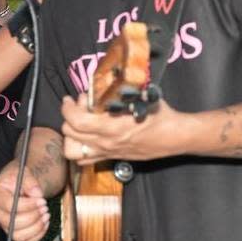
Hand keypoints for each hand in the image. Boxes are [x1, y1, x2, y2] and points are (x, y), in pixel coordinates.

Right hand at [0, 164, 50, 240]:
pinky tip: (44, 222)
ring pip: (18, 236)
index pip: (8, 205)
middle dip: (32, 216)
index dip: (27, 205)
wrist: (21, 185)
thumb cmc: (19, 179)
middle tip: (44, 207)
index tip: (40, 200)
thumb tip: (36, 193)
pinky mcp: (13, 232)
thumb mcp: (24, 172)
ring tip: (45, 214)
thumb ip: (30, 181)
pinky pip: (25, 240)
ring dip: (35, 227)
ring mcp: (4, 224)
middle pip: (12, 222)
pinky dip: (38, 234)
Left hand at [61, 94, 177, 163]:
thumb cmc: (159, 115)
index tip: (69, 99)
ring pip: (72, 151)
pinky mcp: (111, 158)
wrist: (173, 137)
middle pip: (70, 133)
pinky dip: (80, 150)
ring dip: (71, 136)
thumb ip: (121, 92)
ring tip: (79, 124)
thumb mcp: (140, 97)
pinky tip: (86, 137)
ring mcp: (107, 152)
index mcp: (112, 127)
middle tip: (80, 106)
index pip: (76, 121)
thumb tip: (107, 79)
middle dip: (69, 116)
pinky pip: (85, 161)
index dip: (67, 108)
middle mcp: (106, 142)